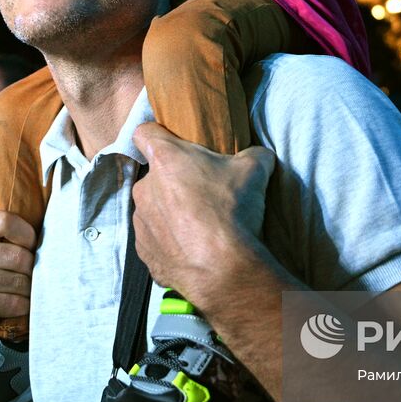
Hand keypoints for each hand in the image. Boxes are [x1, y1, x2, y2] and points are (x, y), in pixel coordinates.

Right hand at [0, 211, 35, 337]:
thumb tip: (35, 231)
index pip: (5, 221)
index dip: (27, 234)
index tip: (31, 246)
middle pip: (18, 255)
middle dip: (31, 269)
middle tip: (29, 275)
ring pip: (20, 281)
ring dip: (28, 289)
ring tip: (23, 291)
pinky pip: (14, 302)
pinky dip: (23, 306)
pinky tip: (18, 305)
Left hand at [131, 122, 275, 310]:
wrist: (223, 269)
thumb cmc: (232, 210)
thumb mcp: (255, 169)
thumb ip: (254, 154)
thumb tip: (259, 155)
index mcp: (165, 159)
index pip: (145, 132)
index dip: (158, 134)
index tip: (173, 142)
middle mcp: (145, 188)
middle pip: (156, 175)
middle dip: (176, 180)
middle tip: (205, 192)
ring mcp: (141, 223)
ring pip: (154, 209)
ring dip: (172, 213)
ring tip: (201, 227)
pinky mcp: (145, 253)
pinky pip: (157, 241)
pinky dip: (172, 243)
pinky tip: (196, 249)